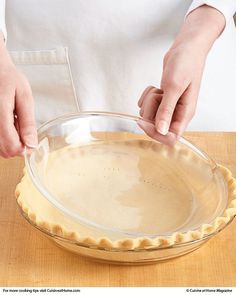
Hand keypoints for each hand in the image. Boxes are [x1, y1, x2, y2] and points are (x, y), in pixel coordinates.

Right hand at [0, 33, 36, 157]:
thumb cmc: (8, 79)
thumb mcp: (24, 97)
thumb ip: (27, 122)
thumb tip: (32, 144)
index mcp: (0, 114)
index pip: (12, 147)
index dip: (25, 148)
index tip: (31, 140)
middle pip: (5, 151)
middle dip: (18, 144)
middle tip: (22, 127)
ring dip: (10, 141)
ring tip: (13, 122)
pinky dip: (3, 136)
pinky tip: (6, 123)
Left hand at [138, 5, 225, 144]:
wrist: (186, 48)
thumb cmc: (186, 63)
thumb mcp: (174, 86)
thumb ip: (166, 110)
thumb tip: (161, 131)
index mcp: (184, 114)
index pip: (170, 138)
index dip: (155, 133)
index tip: (144, 121)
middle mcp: (176, 114)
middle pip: (156, 127)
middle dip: (150, 112)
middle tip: (157, 96)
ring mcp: (169, 107)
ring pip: (149, 116)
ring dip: (149, 101)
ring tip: (159, 88)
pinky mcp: (162, 100)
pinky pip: (147, 105)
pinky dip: (147, 96)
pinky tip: (156, 87)